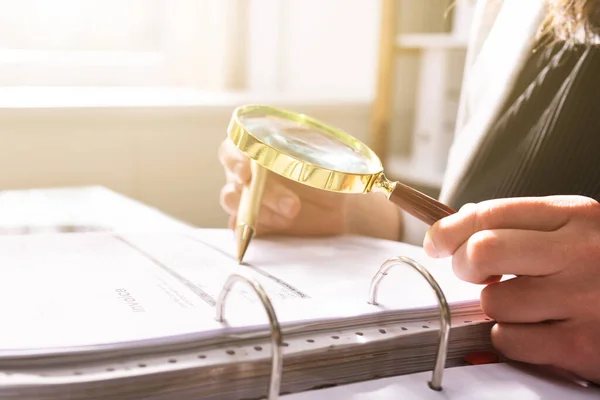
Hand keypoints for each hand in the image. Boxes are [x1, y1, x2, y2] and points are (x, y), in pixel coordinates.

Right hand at [217, 139, 401, 239]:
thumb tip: (299, 143)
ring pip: (235, 205)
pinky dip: (247, 231)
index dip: (234, 159)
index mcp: (258, 150)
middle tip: (292, 205)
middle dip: (260, 194)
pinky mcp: (256, 224)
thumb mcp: (321, 152)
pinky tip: (269, 229)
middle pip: (233, 181)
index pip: (231, 150)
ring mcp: (248, 201)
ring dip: (260, 212)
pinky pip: (239, 228)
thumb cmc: (330, 173)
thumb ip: (305, 145)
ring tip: (292, 213)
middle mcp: (248, 175)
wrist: (345, 207)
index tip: (248, 171)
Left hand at [423, 195, 599, 383]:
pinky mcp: (582, 344)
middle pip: (482, 252)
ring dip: (495, 307)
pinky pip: (510, 340)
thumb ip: (528, 224)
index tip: (435, 241)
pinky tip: (535, 330)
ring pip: (494, 301)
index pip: (489, 213)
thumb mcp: (582, 229)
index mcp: (575, 217)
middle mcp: (579, 253)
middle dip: (463, 265)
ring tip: (522, 305)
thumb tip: (462, 221)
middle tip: (473, 274)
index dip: (448, 229)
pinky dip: (510, 338)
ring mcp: (583, 299)